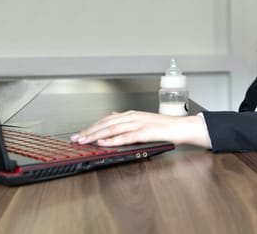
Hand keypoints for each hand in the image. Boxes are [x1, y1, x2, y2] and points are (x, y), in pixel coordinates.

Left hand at [70, 110, 211, 147]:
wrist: (181, 127)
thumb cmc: (164, 126)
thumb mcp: (143, 119)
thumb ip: (126, 118)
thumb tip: (112, 115)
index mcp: (131, 114)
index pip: (106, 120)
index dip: (91, 127)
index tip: (80, 133)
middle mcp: (132, 117)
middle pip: (105, 124)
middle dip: (89, 131)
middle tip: (75, 138)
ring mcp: (138, 124)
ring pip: (112, 129)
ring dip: (96, 135)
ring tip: (84, 141)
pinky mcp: (144, 133)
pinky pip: (125, 137)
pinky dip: (112, 140)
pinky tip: (103, 143)